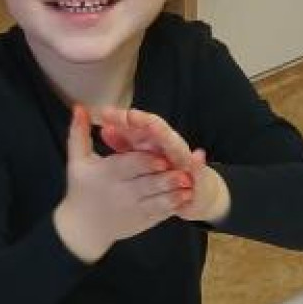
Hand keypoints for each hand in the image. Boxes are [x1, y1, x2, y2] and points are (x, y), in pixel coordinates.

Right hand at [53, 103, 195, 263]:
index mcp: (106, 175)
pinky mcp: (140, 222)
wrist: (83, 228)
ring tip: (187, 184)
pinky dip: (172, 206)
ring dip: (173, 192)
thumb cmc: (81, 189)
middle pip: (145, 183)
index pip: (128, 166)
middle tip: (182, 172)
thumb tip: (78, 107)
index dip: (146, 161)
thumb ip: (79, 133)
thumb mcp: (77, 162)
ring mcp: (131, 210)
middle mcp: (120, 193)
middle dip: (164, 178)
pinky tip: (184, 198)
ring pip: (155, 200)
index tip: (162, 157)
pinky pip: (158, 213)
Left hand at [94, 105, 229, 225]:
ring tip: (153, 125)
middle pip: (154, 129)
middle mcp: (168, 144)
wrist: (195, 190)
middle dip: (142, 120)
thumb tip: (104, 129)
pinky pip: (197, 169)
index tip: (104, 113)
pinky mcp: (198, 173)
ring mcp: (184, 157)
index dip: (121, 118)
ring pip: (174, 144)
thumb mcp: (141, 158)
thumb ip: (124, 144)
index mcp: (152, 140)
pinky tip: (198, 157)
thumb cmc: (164, 172)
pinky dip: (198, 163)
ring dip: (165, 135)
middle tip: (128, 114)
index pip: (136, 124)